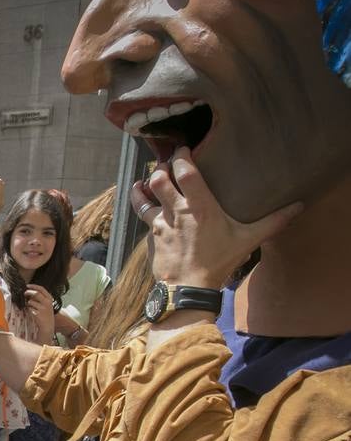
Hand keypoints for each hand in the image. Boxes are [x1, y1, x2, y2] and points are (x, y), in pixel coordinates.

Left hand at [25, 285, 55, 343]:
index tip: (27, 285)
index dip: (33, 286)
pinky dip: (29, 309)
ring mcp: (43, 309)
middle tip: (24, 293)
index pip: (41, 289)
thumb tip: (29, 292)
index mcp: (50, 298)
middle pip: (36, 294)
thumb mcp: (46, 304)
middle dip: (28, 292)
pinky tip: (32, 312)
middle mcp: (47, 303)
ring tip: (31, 306)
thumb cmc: (46, 314)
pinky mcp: (38, 314)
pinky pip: (30, 309)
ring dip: (28, 303)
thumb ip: (40, 297)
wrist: (48, 325)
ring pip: (31, 302)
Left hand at [133, 147, 302, 289]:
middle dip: (161, 168)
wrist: (187, 291)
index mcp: (200, 207)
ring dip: (144, 187)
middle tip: (166, 165)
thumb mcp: (247, 241)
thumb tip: (298, 207)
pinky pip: (143, 219)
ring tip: (144, 181)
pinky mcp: (150, 240)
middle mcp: (176, 212)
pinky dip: (142, 208)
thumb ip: (272, 222)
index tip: (183, 150)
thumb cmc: (217, 264)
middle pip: (159, 179)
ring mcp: (160, 225)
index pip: (185, 171)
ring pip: (145, 198)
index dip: (182, 156)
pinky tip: (142, 203)